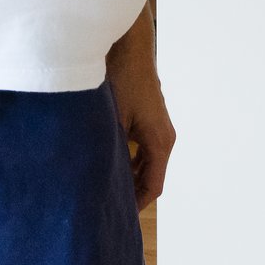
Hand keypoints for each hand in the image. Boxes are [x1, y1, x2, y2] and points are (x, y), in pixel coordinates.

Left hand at [106, 38, 176, 213]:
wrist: (129, 48)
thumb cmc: (124, 80)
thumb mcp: (114, 120)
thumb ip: (113, 151)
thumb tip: (101, 178)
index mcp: (160, 142)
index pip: (152, 186)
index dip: (136, 205)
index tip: (118, 216)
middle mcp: (164, 137)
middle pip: (150, 177)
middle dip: (131, 193)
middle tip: (107, 207)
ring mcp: (157, 127)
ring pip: (145, 163)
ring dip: (128, 176)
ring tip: (105, 189)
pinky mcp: (148, 118)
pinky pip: (141, 148)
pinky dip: (128, 159)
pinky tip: (108, 162)